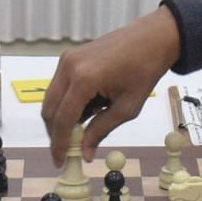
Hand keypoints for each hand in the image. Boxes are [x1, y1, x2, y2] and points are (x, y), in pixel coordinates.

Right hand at [41, 7, 183, 164]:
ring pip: (52, 98)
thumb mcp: (127, 108)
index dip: (59, 144)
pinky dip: (67, 103)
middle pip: (49, 109)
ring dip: (61, 118)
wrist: (152, 38)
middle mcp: (68, 67)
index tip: (60, 162)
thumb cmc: (145, 71)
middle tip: (67, 150)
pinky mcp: (69, 57)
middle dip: (55, 133)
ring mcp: (66, 59)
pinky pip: (59, 87)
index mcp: (84, 79)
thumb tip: (85, 154)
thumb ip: (101, 131)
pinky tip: (87, 110)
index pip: (62, 119)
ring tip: (83, 129)